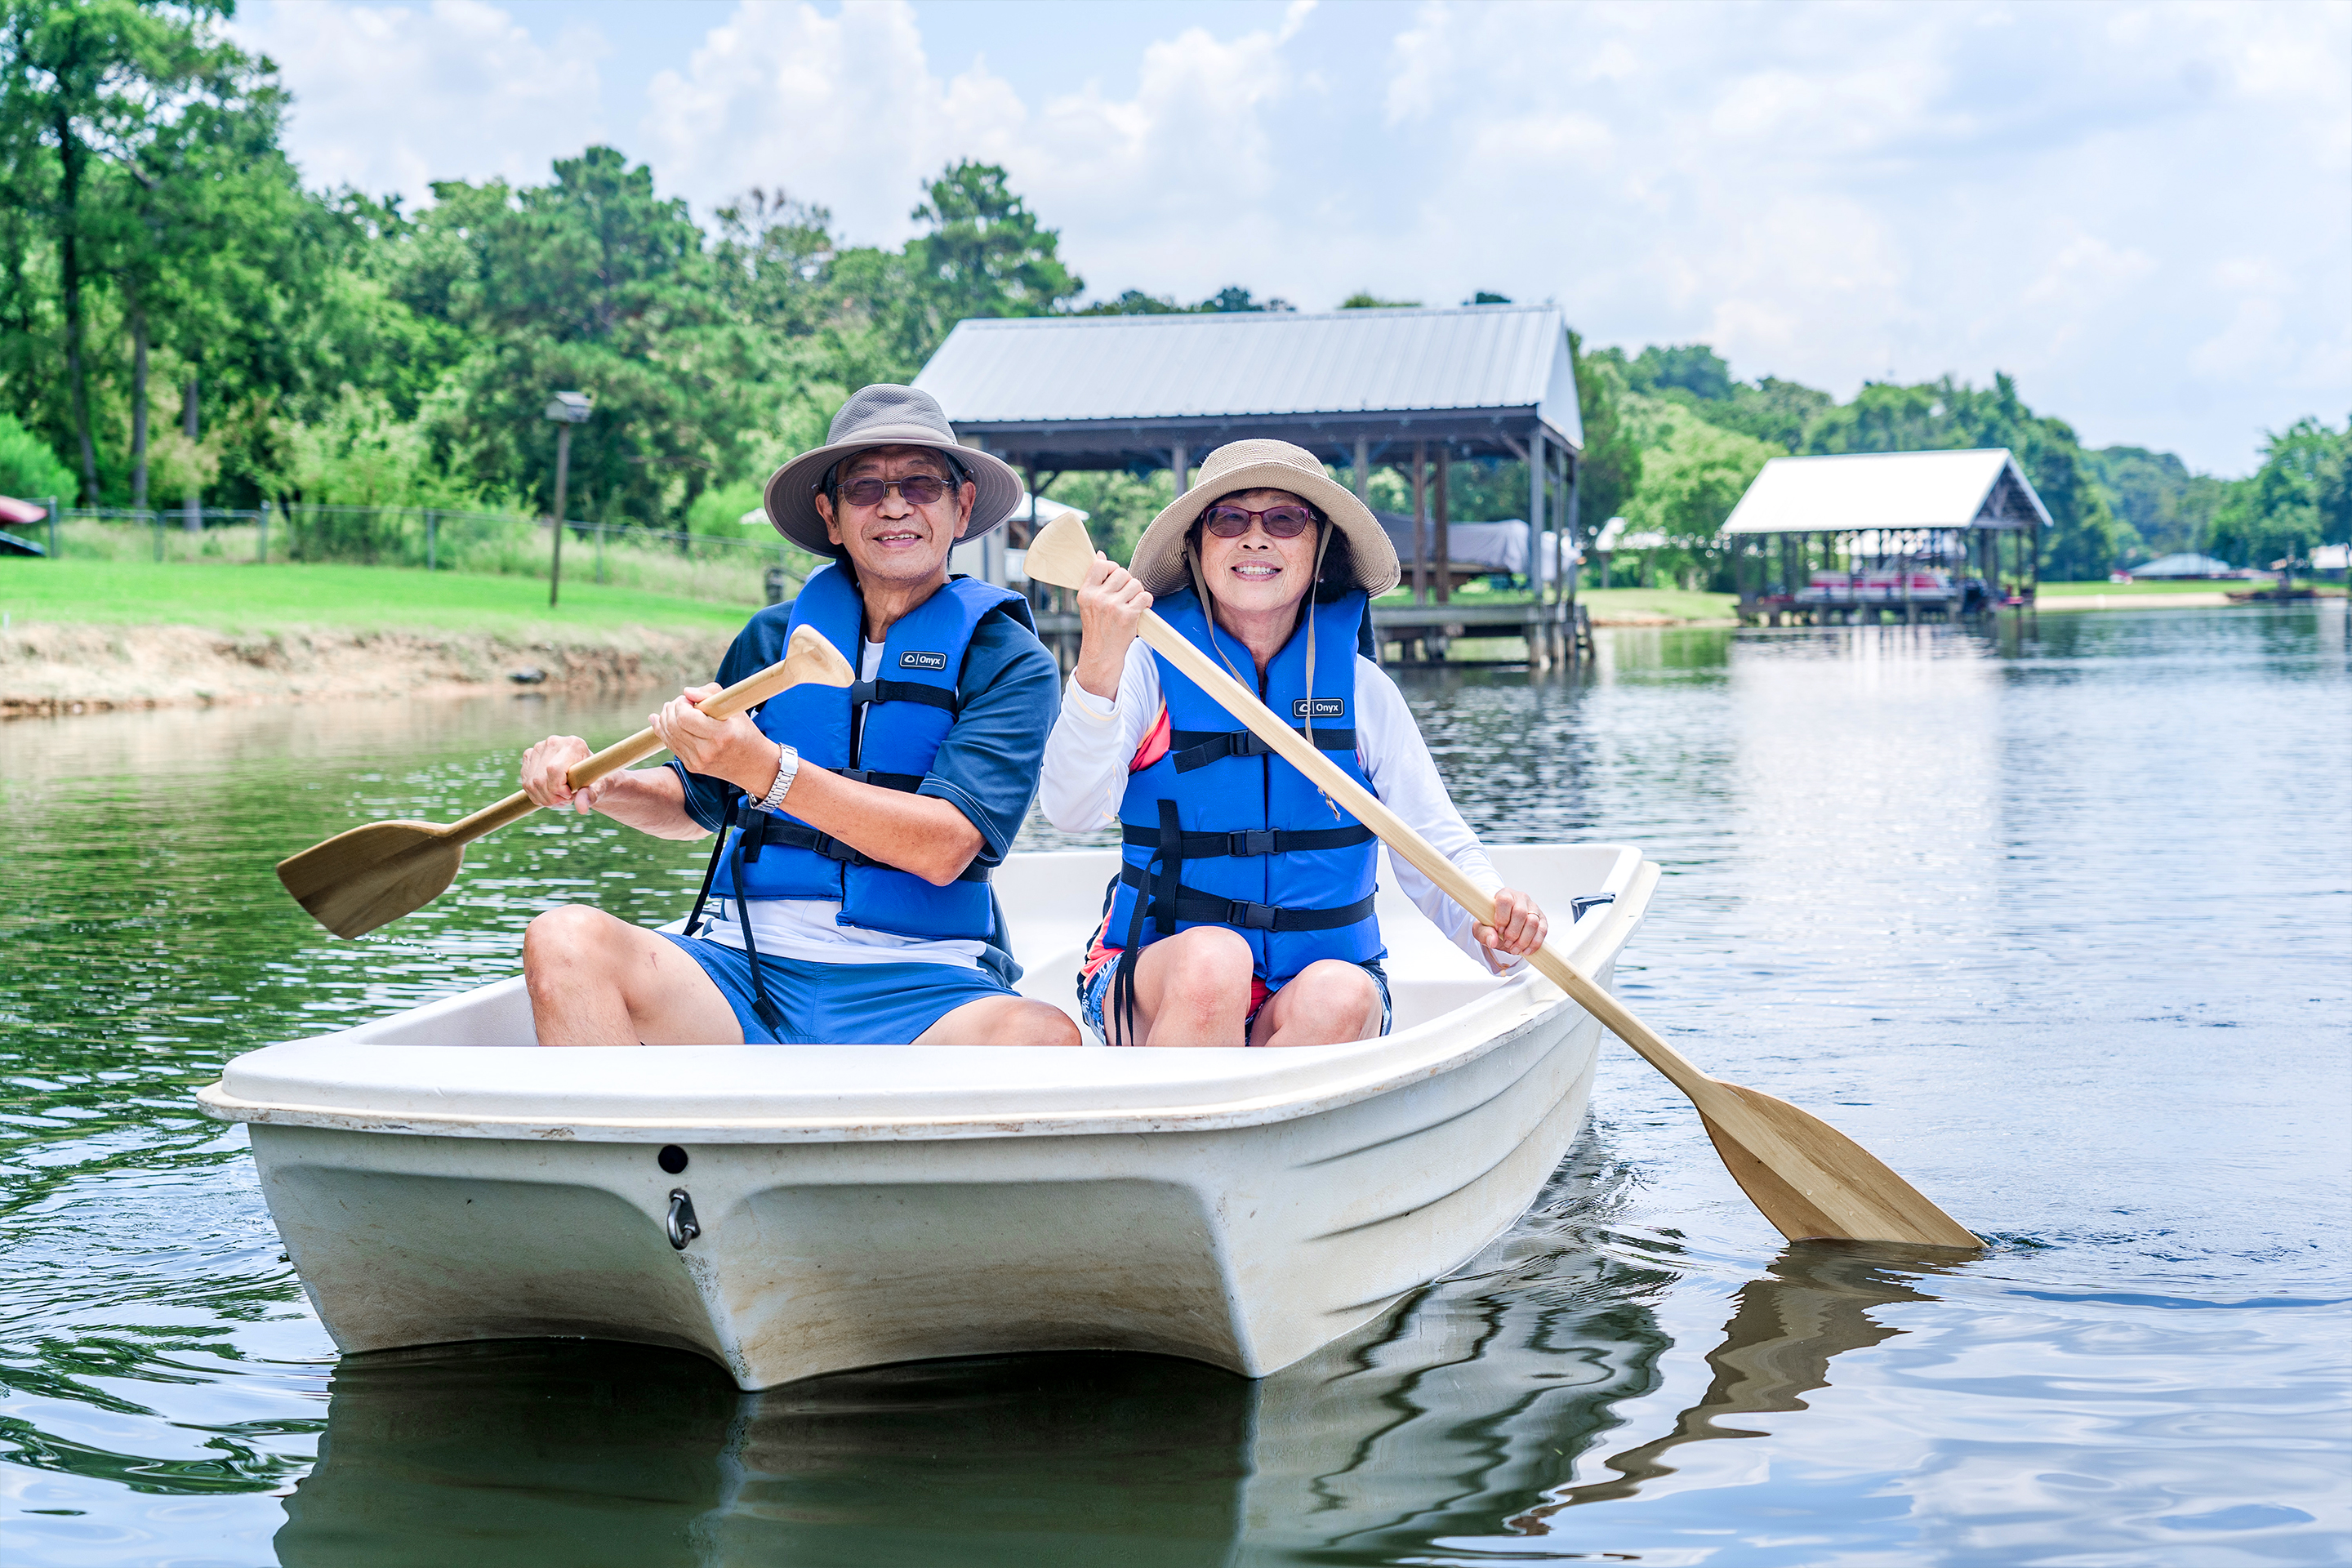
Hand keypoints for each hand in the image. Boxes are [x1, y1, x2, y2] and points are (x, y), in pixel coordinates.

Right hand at [520, 734, 609, 813]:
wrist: (586, 772)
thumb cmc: (593, 780)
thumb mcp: (597, 788)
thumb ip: (590, 796)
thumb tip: (581, 808)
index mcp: (573, 744)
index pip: (553, 770)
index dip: (558, 789)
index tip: (569, 796)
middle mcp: (554, 742)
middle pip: (540, 779)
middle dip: (552, 798)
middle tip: (566, 800)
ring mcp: (539, 748)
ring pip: (530, 784)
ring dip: (544, 799)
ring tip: (560, 799)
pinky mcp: (529, 755)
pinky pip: (526, 783)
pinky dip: (536, 795)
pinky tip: (550, 794)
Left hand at [650, 683, 778, 795]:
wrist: (753, 765)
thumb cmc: (745, 731)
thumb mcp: (735, 707)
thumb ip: (711, 693)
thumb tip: (687, 692)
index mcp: (720, 735)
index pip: (685, 718)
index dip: (681, 704)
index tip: (690, 700)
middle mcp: (706, 751)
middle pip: (673, 725)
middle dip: (671, 708)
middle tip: (681, 702)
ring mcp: (697, 761)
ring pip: (668, 735)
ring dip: (665, 717)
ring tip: (671, 708)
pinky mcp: (692, 766)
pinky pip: (671, 745)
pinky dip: (664, 730)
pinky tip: (659, 719)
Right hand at [1073, 552, 1152, 700]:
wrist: (1102, 655)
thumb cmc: (1097, 627)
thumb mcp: (1089, 603)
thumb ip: (1095, 580)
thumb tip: (1100, 554)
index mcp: (1086, 593)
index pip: (1100, 565)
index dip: (1112, 568)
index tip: (1115, 578)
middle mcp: (1098, 598)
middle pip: (1122, 572)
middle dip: (1127, 582)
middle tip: (1125, 594)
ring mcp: (1113, 607)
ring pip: (1135, 583)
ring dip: (1138, 592)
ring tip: (1133, 602)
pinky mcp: (1128, 616)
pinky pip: (1145, 596)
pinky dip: (1147, 601)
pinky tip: (1142, 607)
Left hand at [1473, 887, 1547, 968]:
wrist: (1503, 928)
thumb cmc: (1492, 924)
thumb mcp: (1482, 928)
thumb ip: (1484, 933)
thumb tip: (1493, 941)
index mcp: (1505, 894)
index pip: (1505, 900)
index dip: (1502, 917)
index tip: (1499, 930)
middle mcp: (1520, 898)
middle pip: (1520, 913)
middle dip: (1513, 933)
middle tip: (1507, 943)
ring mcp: (1533, 908)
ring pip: (1533, 922)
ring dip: (1523, 940)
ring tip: (1514, 949)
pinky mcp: (1542, 919)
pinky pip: (1542, 930)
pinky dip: (1534, 943)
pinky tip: (1526, 950)